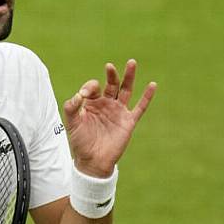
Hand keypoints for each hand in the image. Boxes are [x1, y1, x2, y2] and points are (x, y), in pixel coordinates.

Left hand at [63, 59, 156, 176]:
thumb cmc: (80, 142)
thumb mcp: (71, 123)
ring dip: (129, 77)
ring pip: (126, 90)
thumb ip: (71, 108)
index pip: (94, 87)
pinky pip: (140, 107)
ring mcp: (118, 112)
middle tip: (110, 66)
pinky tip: (152, 84)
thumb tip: (78, 95)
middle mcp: (106, 104)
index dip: (90, 87)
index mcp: (92, 103)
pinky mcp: (128, 121)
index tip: (84, 94)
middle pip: (112, 84)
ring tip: (132, 62)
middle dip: (112, 75)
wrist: (92, 161)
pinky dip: (147, 96)